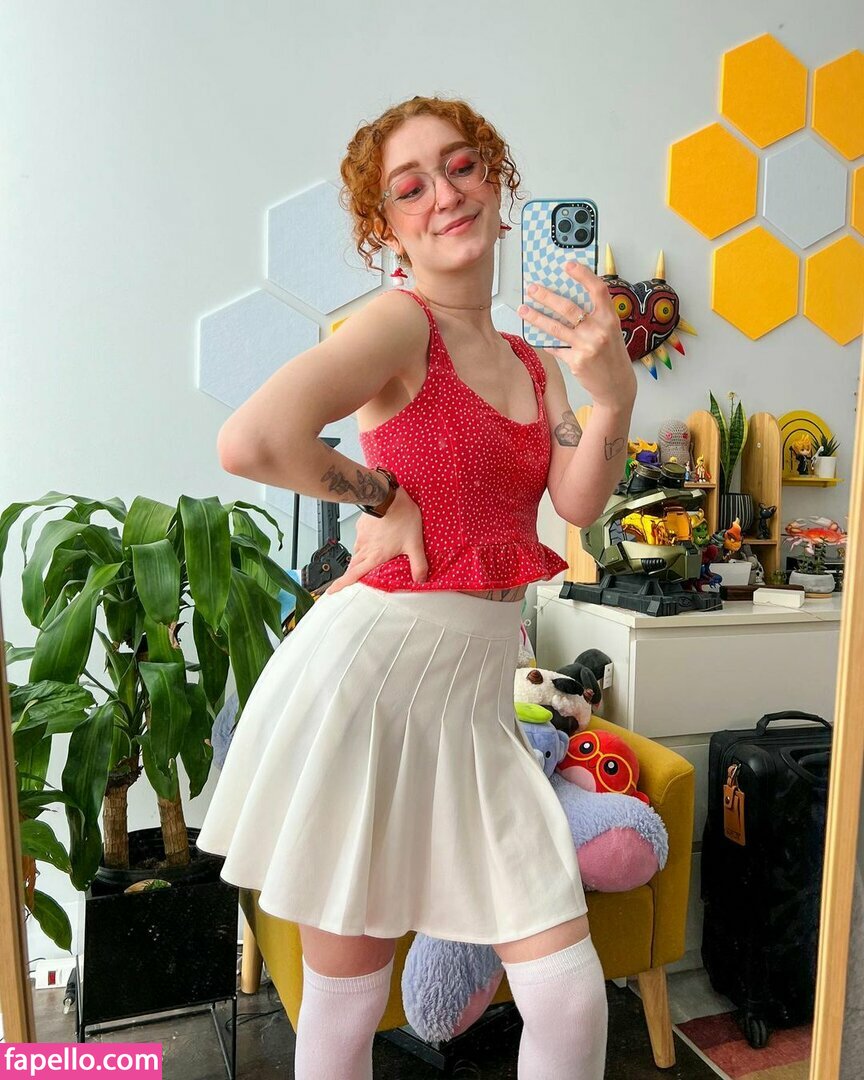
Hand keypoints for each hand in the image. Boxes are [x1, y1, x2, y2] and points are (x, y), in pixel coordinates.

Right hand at [327, 487, 427, 592]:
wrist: (388, 495)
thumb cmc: (401, 517)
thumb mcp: (415, 543)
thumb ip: (419, 563)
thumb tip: (421, 579)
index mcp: (375, 556)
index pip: (354, 575)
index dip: (341, 585)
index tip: (331, 592)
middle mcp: (365, 548)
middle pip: (353, 566)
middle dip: (350, 575)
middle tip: (349, 580)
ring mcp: (361, 536)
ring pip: (356, 552)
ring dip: (359, 559)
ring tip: (366, 560)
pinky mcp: (361, 525)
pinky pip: (360, 538)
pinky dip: (364, 543)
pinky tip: (373, 539)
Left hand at [519, 262, 636, 408]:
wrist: (617, 386)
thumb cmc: (612, 355)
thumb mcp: (611, 331)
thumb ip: (595, 316)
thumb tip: (567, 301)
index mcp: (610, 319)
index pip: (598, 290)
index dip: (583, 275)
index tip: (568, 265)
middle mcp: (599, 331)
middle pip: (568, 307)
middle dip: (546, 296)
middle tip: (532, 289)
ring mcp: (587, 346)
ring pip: (555, 327)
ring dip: (536, 317)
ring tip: (523, 309)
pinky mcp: (576, 361)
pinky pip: (555, 347)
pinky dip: (546, 342)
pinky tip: (535, 336)